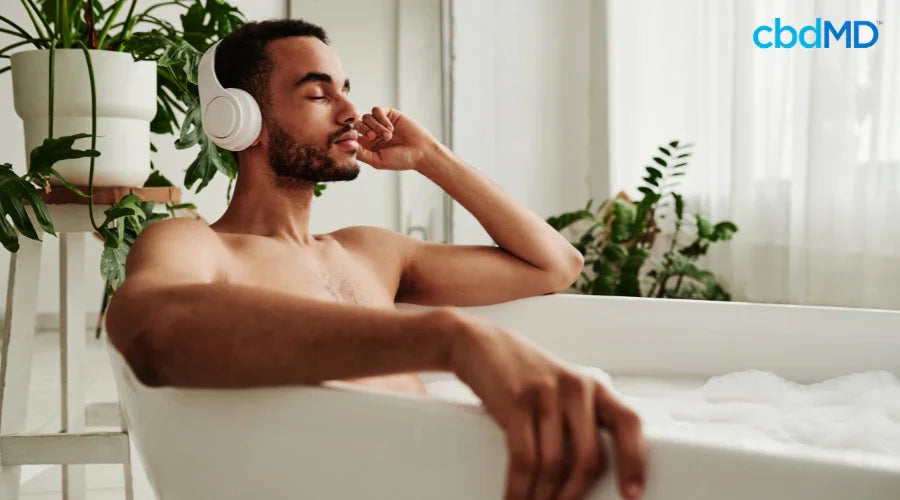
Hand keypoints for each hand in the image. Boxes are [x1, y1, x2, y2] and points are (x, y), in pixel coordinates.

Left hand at [354, 106, 440, 170]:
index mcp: (366, 145)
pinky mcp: (389, 114)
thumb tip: (345, 143)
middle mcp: (371, 133)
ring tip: (389, 136)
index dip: (350, 135)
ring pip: (367, 117)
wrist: (420, 151)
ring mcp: (380, 123)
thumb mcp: (377, 160)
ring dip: (376, 126)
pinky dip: (382, 118)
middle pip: (357, 124)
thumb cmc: (400, 160)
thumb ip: (360, 152)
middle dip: (364, 130)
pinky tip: (391, 128)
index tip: (355, 138)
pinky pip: (377, 110)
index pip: (351, 136)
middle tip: (373, 137)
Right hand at [444, 310, 646, 499]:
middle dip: (575, 494)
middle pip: (588, 457)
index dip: (635, 460)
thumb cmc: (526, 374)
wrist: (481, 344)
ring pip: (554, 464)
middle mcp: (576, 387)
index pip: (629, 423)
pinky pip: (524, 458)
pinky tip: (514, 499)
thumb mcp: (563, 388)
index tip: (632, 493)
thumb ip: (582, 419)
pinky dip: (519, 488)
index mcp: (595, 387)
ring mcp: (546, 394)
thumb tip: (590, 473)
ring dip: (543, 496)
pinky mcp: (515, 401)